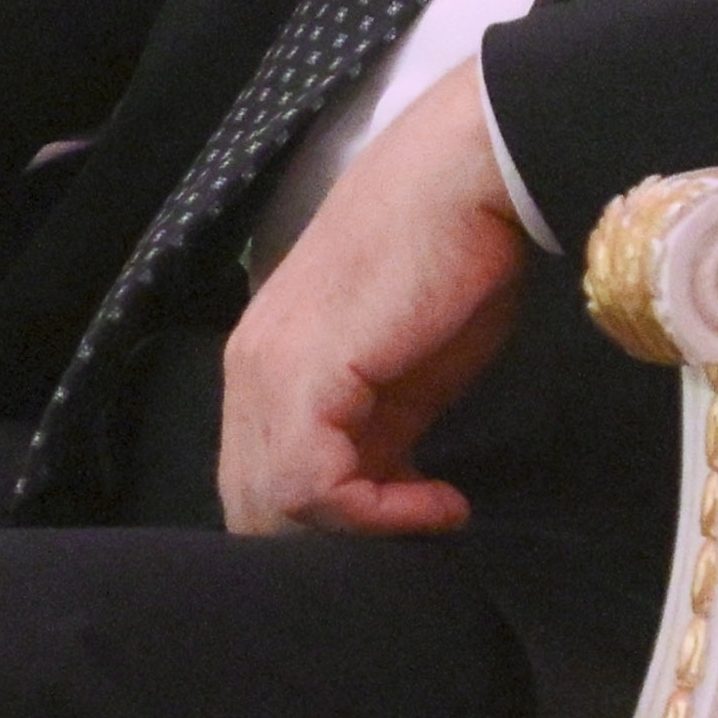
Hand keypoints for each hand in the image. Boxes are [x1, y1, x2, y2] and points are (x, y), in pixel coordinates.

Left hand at [216, 65, 533, 536]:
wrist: (469, 176)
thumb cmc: (456, 258)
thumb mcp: (408, 372)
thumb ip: (378, 432)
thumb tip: (385, 495)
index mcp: (266, 365)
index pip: (258, 481)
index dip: (326, 525)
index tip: (412, 520)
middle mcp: (248, 369)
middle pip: (252, 504)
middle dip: (333, 541)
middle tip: (415, 536)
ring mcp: (266, 370)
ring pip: (271, 506)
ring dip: (360, 534)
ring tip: (437, 516)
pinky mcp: (302, 375)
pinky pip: (311, 487)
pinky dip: (378, 515)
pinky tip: (441, 504)